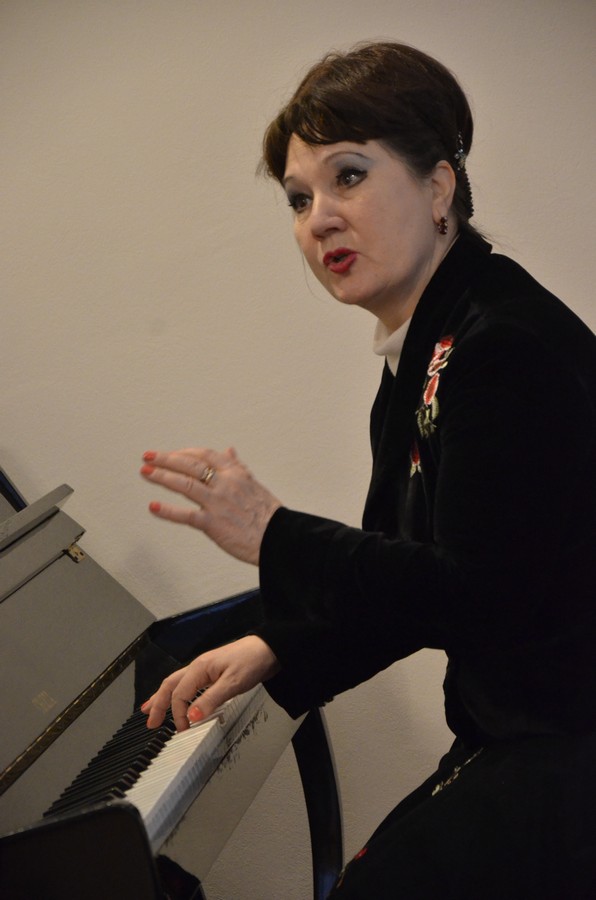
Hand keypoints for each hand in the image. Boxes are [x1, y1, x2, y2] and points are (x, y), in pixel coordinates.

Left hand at [140, 446, 281, 563]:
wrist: (279, 538)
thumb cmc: (267, 514)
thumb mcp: (253, 483)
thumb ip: (237, 466)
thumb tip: (229, 450)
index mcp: (235, 473)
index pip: (204, 455)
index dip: (184, 452)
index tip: (170, 453)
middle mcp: (225, 484)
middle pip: (190, 465)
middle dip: (166, 459)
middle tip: (148, 456)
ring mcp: (218, 503)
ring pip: (185, 484)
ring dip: (162, 477)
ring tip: (145, 472)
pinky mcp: (213, 524)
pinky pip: (186, 516)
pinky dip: (168, 511)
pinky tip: (154, 506)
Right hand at [141, 636, 279, 731]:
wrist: (269, 649)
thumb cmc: (252, 661)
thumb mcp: (232, 683)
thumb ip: (210, 700)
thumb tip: (190, 717)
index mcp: (199, 668)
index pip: (179, 694)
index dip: (178, 714)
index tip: (183, 730)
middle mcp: (198, 667)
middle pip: (170, 685)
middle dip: (157, 704)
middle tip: (149, 722)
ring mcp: (205, 669)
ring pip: (176, 683)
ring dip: (163, 697)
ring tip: (150, 709)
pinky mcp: (213, 673)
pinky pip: (188, 684)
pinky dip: (178, 693)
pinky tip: (178, 700)